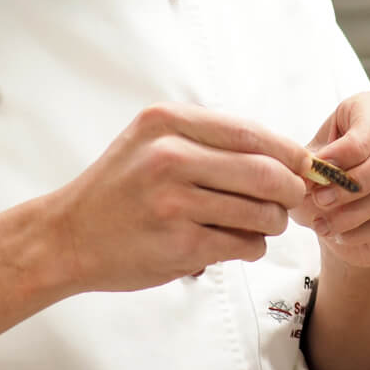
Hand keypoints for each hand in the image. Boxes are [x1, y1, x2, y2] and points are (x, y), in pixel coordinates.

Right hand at [53, 103, 310, 291]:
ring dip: (272, 223)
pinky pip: (244, 244)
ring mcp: (173, 202)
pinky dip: (252, 247)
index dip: (289, 153)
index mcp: (167, 122)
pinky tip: (238, 243)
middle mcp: (169, 157)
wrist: (66, 237)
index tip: (303, 167)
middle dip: (291, 191)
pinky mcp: (178, 244)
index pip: (252, 133)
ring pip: (261, 212)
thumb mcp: (152, 141)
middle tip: (291, 201)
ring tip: (260, 224)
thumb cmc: (120, 190)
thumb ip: (210, 140)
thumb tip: (286, 153)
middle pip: (267, 173)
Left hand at [295, 91, 369, 267]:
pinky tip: (343, 235)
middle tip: (321, 200)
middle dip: (354, 182)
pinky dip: (368, 230)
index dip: (346, 148)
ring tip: (323, 224)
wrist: (337, 226)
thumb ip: (308, 167)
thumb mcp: (306, 172)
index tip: (318, 169)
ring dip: (355, 212)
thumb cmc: (320, 187)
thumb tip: (312, 170)